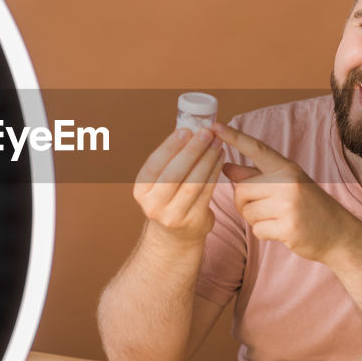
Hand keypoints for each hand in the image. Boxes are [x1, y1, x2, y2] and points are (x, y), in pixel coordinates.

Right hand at [133, 127, 225, 241]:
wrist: (175, 235)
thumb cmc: (169, 197)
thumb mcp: (159, 183)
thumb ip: (170, 160)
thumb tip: (189, 125)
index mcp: (141, 190)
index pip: (154, 164)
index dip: (170, 146)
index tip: (186, 130)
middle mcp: (153, 205)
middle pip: (175, 173)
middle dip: (193, 150)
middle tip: (207, 132)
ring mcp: (173, 216)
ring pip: (194, 182)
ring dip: (208, 159)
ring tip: (217, 142)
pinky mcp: (193, 221)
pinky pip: (207, 192)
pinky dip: (215, 172)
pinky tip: (220, 158)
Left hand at [214, 122, 361, 263]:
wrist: (338, 234)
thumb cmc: (308, 207)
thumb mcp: (286, 184)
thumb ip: (254, 176)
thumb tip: (225, 166)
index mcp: (287, 168)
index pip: (256, 149)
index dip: (234, 137)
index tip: (214, 126)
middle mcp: (288, 182)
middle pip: (242, 189)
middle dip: (244, 202)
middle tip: (263, 208)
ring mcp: (289, 204)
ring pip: (247, 211)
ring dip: (256, 219)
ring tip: (277, 218)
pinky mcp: (288, 227)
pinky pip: (257, 229)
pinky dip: (264, 233)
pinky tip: (282, 231)